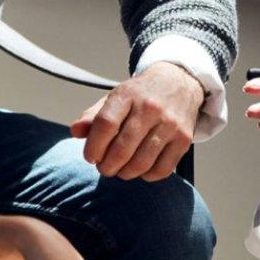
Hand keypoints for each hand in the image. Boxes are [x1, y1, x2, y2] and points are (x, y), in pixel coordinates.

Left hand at [70, 63, 202, 181]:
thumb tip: (75, 132)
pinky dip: (146, 176)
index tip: (90, 157)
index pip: (105, 124)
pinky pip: (161, 170)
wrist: (179, 83)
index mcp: (128, 94)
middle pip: (122, 149)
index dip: (93, 146)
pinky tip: (140, 169)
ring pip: (141, 163)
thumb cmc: (140, 96)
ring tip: (120, 169)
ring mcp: (170, 124)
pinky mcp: (184, 140)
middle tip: (104, 167)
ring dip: (125, 173)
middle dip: (107, 166)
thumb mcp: (115, 97)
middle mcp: (151, 108)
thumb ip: (93, 116)